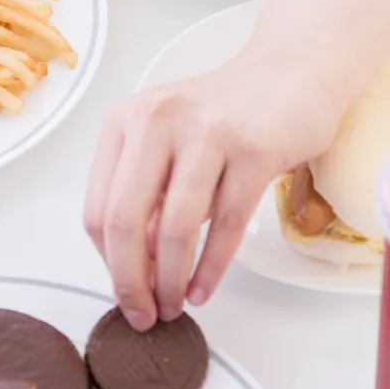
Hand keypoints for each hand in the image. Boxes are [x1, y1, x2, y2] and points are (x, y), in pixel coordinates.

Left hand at [83, 52, 344, 328]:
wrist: (292, 73)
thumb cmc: (224, 115)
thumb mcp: (168, 143)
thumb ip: (147, 195)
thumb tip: (134, 267)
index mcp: (125, 122)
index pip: (97, 208)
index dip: (108, 262)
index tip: (124, 292)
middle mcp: (157, 121)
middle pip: (125, 220)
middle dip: (131, 280)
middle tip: (144, 314)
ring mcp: (207, 132)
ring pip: (176, 228)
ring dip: (172, 280)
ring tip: (176, 306)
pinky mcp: (254, 149)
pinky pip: (226, 225)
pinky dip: (211, 268)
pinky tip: (204, 289)